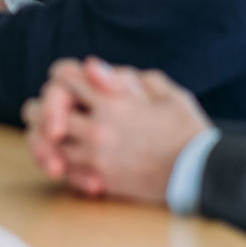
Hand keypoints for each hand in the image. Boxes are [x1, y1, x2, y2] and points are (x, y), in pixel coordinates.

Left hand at [23, 58, 210, 203]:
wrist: (201, 174)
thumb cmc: (187, 130)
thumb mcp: (166, 93)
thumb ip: (128, 78)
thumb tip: (91, 67)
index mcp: (112, 102)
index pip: (64, 80)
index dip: (63, 77)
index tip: (68, 83)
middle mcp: (98, 129)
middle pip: (44, 112)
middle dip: (45, 107)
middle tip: (49, 110)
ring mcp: (96, 156)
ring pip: (49, 143)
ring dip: (49, 137)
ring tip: (55, 134)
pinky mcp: (100, 179)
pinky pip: (65, 168)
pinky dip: (62, 161)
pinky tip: (67, 157)